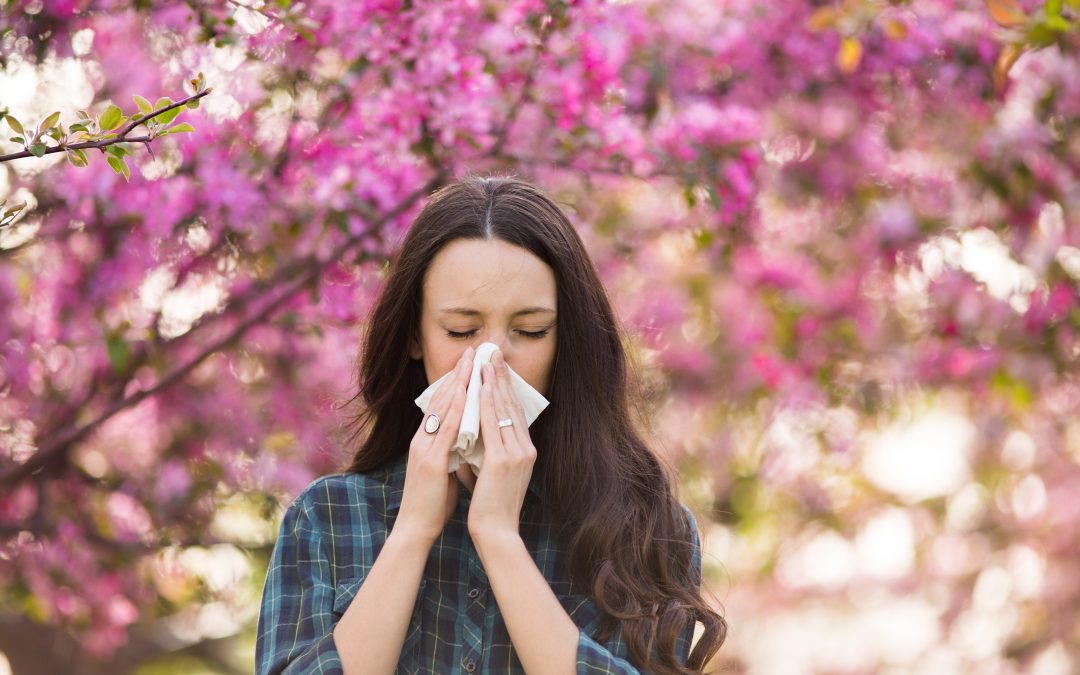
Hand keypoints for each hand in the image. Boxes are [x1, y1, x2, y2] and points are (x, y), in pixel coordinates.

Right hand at [396, 346, 474, 544]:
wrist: (416, 529)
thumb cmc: (432, 502)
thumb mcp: (443, 470)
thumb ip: (451, 451)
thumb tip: (467, 440)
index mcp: (425, 441)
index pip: (440, 404)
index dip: (454, 382)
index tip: (469, 363)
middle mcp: (421, 439)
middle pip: (439, 399)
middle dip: (457, 374)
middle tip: (472, 351)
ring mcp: (424, 448)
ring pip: (442, 409)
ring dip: (458, 384)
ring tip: (471, 363)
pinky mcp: (430, 462)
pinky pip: (445, 430)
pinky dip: (456, 410)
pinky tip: (466, 396)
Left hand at [468, 349, 536, 540]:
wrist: (497, 532)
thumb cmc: (491, 505)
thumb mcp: (493, 472)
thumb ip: (488, 451)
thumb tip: (474, 435)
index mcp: (525, 451)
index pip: (514, 411)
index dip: (505, 387)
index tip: (496, 366)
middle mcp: (526, 448)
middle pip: (512, 404)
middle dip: (501, 376)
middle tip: (493, 352)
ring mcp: (517, 453)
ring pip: (503, 410)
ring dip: (493, 382)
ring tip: (486, 360)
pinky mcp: (504, 461)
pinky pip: (493, 425)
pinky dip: (486, 404)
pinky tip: (480, 387)